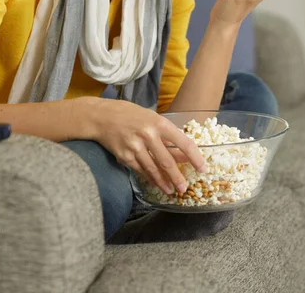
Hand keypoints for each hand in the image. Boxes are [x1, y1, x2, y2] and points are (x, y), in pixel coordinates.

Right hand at [92, 99, 206, 194]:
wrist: (101, 116)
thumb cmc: (129, 114)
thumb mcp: (151, 118)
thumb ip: (165, 134)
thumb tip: (182, 153)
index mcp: (158, 123)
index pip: (183, 143)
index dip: (195, 157)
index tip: (202, 168)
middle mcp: (148, 135)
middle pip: (167, 162)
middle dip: (178, 177)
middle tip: (184, 188)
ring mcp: (135, 147)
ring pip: (154, 170)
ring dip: (164, 182)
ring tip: (171, 190)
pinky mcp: (125, 156)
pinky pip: (141, 170)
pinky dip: (149, 178)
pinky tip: (155, 183)